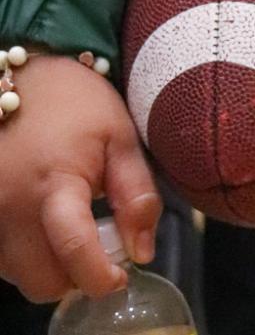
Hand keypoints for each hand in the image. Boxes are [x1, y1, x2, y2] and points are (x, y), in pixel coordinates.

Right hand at [0, 53, 158, 301]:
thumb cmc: (77, 102)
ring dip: (45, 266)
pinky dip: (22, 254)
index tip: (120, 278)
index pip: (74, 253)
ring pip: (16, 276)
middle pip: (42, 281)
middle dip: (74, 276)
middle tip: (95, 246)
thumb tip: (142, 252)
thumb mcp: (120, 137)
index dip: (101, 278)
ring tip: (66, 225)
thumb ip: (136, 195)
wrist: (25, 73)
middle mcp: (11, 206)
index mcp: (55, 185)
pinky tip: (40, 223)